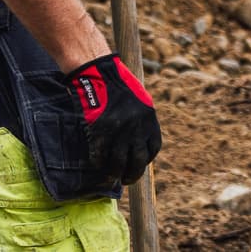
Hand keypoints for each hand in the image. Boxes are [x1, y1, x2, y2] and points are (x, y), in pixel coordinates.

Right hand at [66, 53, 161, 184]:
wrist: (100, 72)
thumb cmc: (119, 83)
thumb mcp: (139, 99)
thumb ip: (142, 119)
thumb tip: (141, 140)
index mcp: (149, 119)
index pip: (153, 148)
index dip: (147, 160)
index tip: (139, 163)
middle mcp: (137, 127)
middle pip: (138, 161)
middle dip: (132, 174)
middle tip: (126, 180)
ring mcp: (119, 131)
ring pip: (118, 163)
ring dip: (115, 173)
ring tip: (111, 176)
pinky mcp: (101, 131)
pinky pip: (100, 155)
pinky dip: (98, 162)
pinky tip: (97, 163)